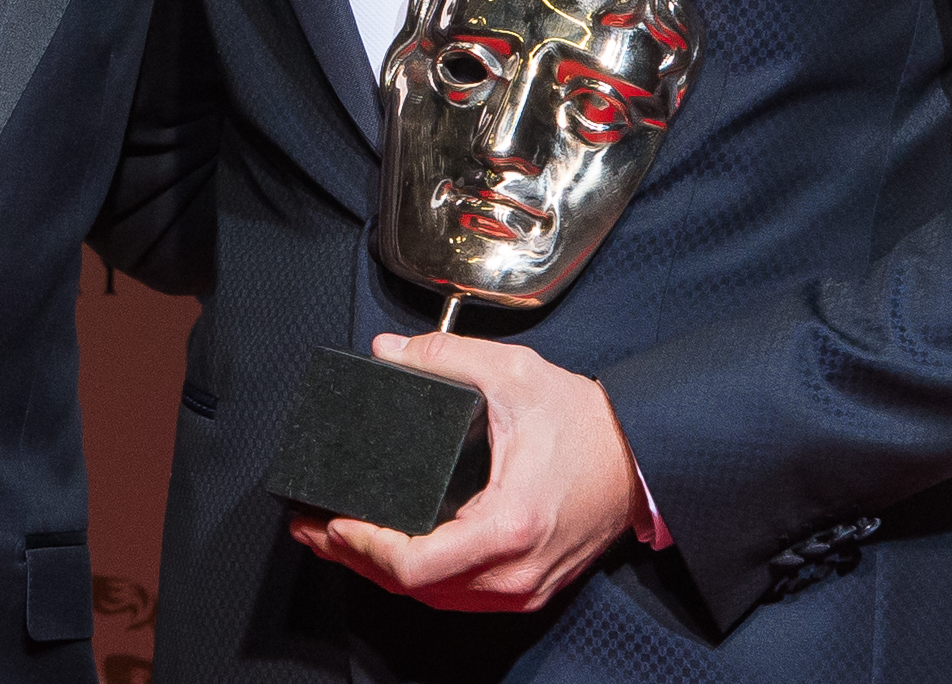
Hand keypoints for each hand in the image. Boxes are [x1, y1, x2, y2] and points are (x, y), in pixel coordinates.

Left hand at [286, 331, 641, 612]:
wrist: (641, 461)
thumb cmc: (588, 427)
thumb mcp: (515, 375)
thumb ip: (446, 358)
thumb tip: (390, 353)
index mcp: (507, 526)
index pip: (415, 565)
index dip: (362, 547)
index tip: (331, 519)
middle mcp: (511, 572)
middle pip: (412, 588)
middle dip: (354, 558)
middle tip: (311, 527)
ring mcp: (519, 590)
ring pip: (431, 598)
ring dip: (380, 571)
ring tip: (336, 537)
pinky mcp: (523, 590)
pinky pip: (455, 596)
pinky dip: (416, 578)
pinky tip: (389, 553)